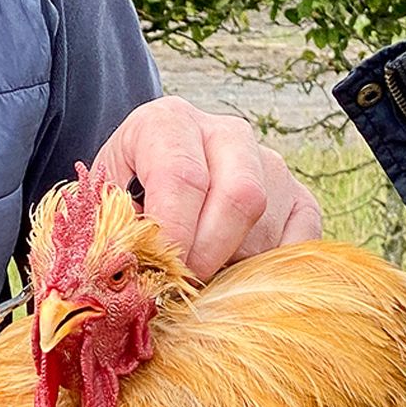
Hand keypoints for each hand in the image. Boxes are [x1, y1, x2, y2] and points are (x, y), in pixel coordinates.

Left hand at [93, 96, 322, 279]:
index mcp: (168, 122)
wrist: (154, 178)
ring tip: (197, 278)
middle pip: (240, 196)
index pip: (181, 175)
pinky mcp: (300, 198)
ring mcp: (270, 164)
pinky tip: (234, 278)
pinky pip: (298, 246)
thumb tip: (130, 277)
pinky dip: (268, 275)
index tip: (161, 272)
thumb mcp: (105, 202)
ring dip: (232, 269)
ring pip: (266, 229)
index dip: (173, 232)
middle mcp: (227, 133)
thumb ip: (113, 231)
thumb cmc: (126, 195)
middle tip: (183, 284)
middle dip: (210, 254)